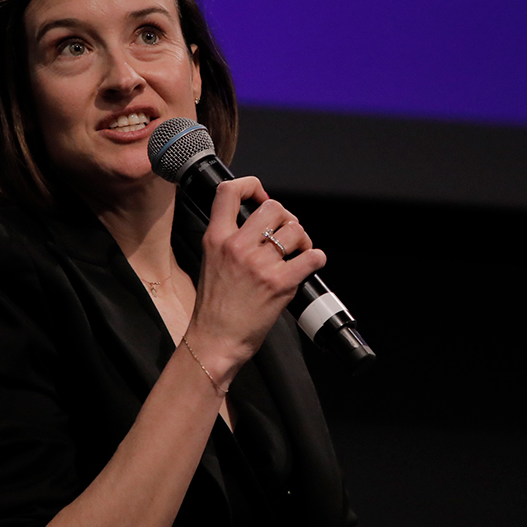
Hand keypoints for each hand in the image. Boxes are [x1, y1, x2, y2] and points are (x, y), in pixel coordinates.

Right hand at [186, 177, 326, 376]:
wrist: (215, 340)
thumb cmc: (215, 307)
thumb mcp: (210, 261)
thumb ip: (230, 240)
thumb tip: (261, 224)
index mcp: (216, 238)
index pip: (230, 191)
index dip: (252, 186)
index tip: (262, 198)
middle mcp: (237, 246)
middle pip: (274, 207)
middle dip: (287, 218)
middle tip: (287, 235)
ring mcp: (259, 264)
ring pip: (295, 230)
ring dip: (303, 240)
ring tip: (298, 254)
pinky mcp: (279, 283)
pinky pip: (312, 257)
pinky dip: (316, 259)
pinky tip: (309, 265)